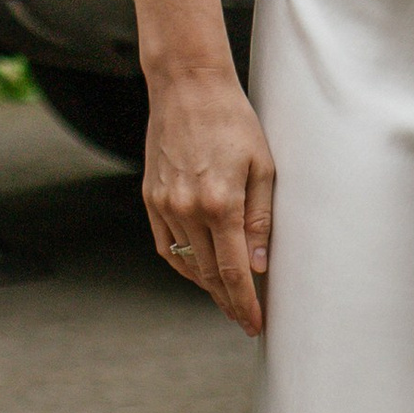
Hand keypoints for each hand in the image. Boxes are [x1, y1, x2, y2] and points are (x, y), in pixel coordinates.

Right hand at [143, 63, 274, 336]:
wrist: (187, 88)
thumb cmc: (235, 122)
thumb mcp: (263, 167)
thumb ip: (262, 218)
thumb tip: (260, 266)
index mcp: (220, 204)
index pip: (232, 270)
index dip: (245, 302)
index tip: (254, 324)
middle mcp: (187, 210)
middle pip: (208, 274)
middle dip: (228, 301)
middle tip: (245, 319)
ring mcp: (164, 205)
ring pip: (185, 263)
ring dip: (206, 285)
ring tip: (228, 298)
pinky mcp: (150, 197)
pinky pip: (164, 245)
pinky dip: (182, 264)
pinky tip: (200, 271)